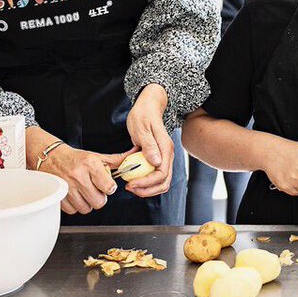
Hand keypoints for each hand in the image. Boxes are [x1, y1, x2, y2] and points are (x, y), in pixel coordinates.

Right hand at [41, 144, 123, 214]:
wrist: (50, 157)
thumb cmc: (76, 158)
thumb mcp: (97, 156)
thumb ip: (117, 160)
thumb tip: (134, 154)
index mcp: (90, 164)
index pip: (109, 187)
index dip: (110, 188)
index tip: (107, 185)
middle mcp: (78, 176)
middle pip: (98, 202)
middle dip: (100, 198)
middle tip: (96, 190)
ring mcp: (67, 187)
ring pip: (86, 208)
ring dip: (87, 203)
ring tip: (84, 192)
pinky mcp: (58, 196)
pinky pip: (73, 211)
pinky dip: (75, 206)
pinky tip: (75, 195)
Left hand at [125, 83, 174, 197]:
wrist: (148, 106)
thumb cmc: (144, 114)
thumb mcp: (142, 128)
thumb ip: (149, 145)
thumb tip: (156, 163)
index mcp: (165, 149)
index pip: (161, 174)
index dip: (147, 183)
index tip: (131, 184)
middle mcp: (167, 155)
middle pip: (164, 182)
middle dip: (147, 190)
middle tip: (130, 188)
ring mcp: (163, 157)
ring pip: (160, 181)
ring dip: (147, 188)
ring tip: (131, 186)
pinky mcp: (157, 158)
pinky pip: (154, 175)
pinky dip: (145, 181)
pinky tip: (132, 178)